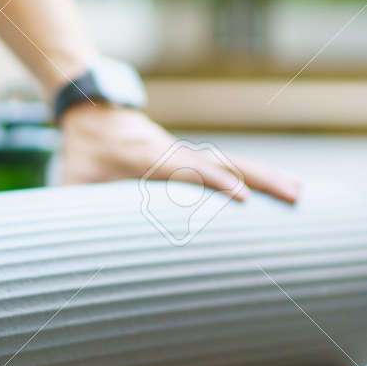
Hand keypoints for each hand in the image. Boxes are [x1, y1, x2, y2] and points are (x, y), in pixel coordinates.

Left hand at [58, 103, 300, 202]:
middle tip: (295, 195)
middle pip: (223, 163)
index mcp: (145, 157)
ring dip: (266, 177)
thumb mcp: (72, 182)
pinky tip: (281, 188)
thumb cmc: (81, 156)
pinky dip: (255, 176)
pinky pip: (227, 165)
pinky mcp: (191, 157)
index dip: (213, 181)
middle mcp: (174, 153)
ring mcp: (186, 153)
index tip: (241, 196)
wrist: (94, 114)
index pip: (185, 170)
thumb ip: (71, 212)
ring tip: (301, 193)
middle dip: (259, 180)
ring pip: (233, 163)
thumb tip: (65, 251)